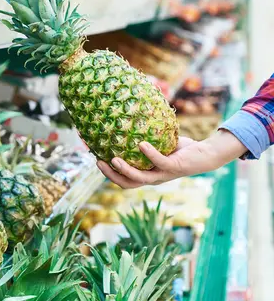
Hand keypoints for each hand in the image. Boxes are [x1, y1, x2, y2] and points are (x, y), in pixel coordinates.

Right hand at [97, 131, 246, 188]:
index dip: (107, 172)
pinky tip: (141, 144)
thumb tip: (128, 117)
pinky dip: (149, 154)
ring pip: (139, 178)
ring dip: (125, 170)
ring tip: (113, 159)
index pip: (122, 178)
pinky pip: (159, 162)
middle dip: (110, 175)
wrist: (205, 154)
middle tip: (98, 161)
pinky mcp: (173, 168)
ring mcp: (163, 175)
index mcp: (147, 174)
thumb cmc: (181, 148)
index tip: (94, 157)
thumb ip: (145, 136)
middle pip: (126, 183)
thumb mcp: (159, 142)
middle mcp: (152, 178)